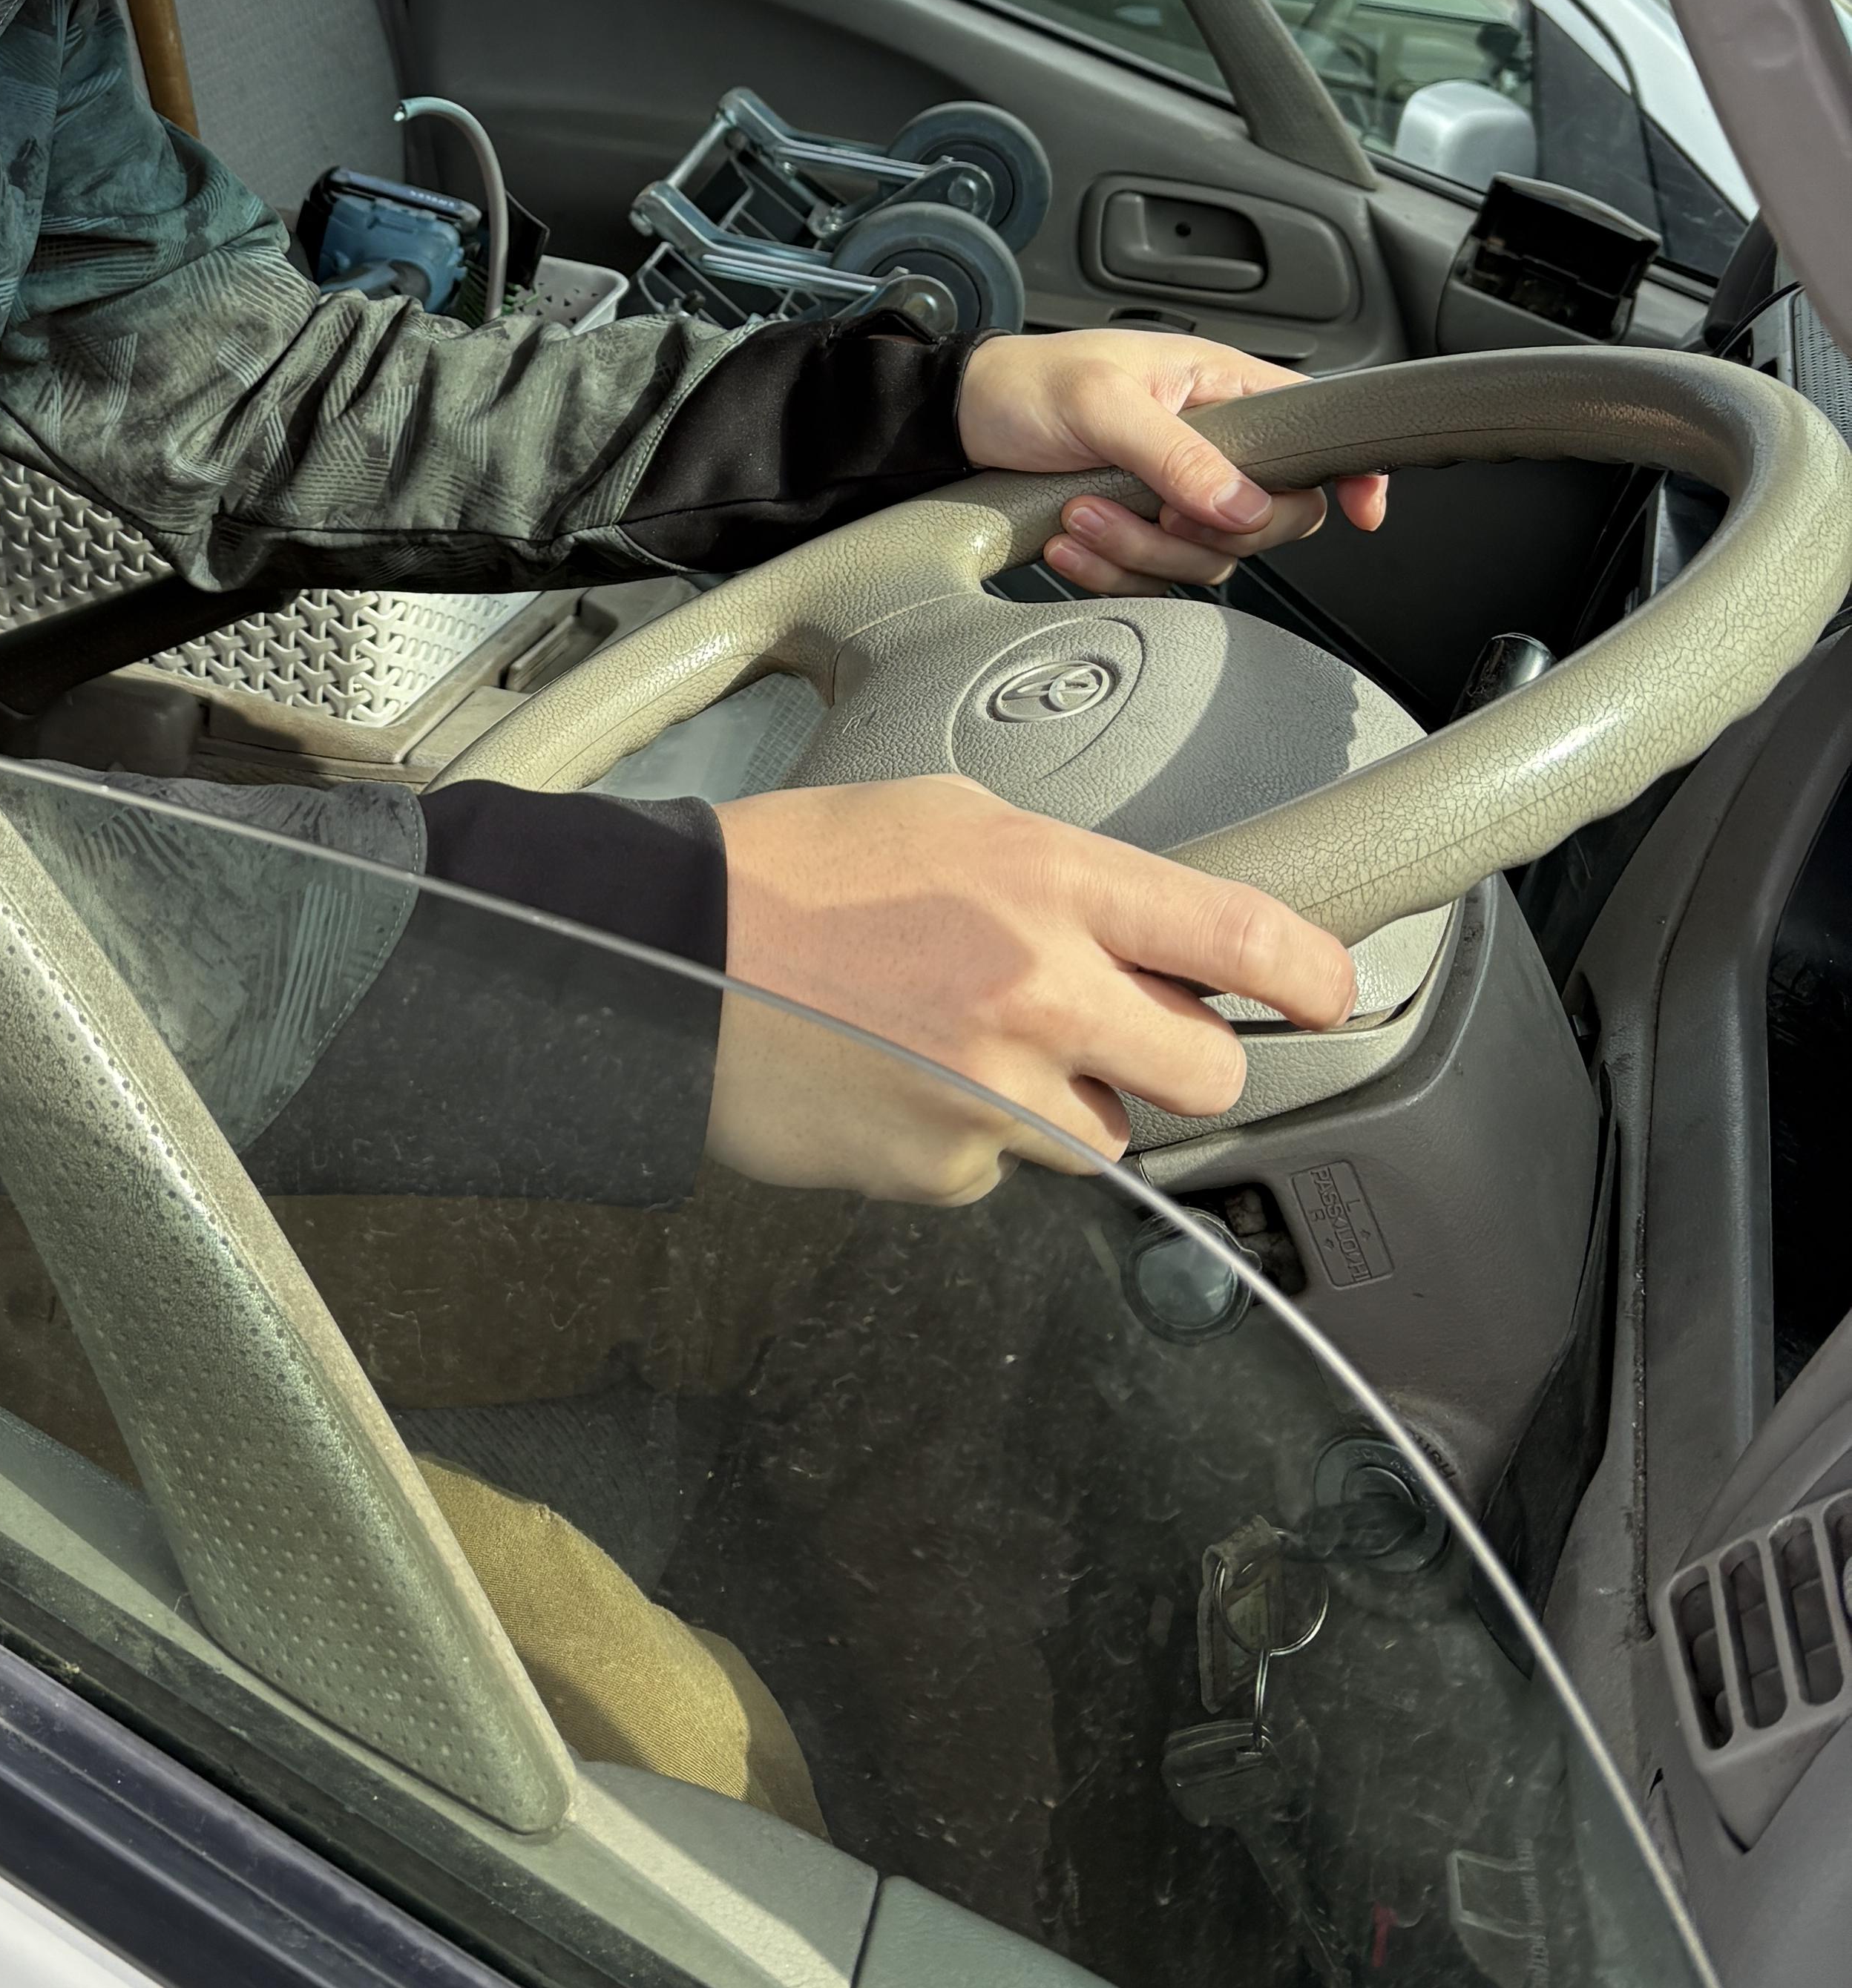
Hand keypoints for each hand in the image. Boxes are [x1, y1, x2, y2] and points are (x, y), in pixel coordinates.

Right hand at [705, 772, 1356, 1200]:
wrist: (659, 949)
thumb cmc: (792, 870)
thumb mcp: (947, 815)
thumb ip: (1059, 873)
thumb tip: (1138, 927)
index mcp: (1047, 882)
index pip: (1239, 935)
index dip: (1312, 974)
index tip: (1329, 992)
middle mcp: (1037, 991)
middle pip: (1206, 1074)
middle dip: (1181, 1060)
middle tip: (1126, 1035)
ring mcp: (992, 1095)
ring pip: (1103, 1136)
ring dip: (1059, 1102)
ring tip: (957, 1041)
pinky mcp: (942, 1171)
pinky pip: (1001, 1172)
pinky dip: (966, 1139)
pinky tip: (897, 1078)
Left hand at [958, 323, 1387, 593]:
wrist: (960, 420)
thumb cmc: (1028, 383)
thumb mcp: (1101, 402)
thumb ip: (1176, 452)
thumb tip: (1242, 504)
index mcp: (1221, 387)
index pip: (1315, 427)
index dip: (1350, 469)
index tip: (1364, 510)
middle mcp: (1213, 443)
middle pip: (1271, 517)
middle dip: (1203, 529)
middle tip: (1144, 505)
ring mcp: (1179, 492)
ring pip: (1210, 559)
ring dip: (1139, 551)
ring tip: (1081, 511)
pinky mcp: (1143, 530)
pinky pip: (1157, 580)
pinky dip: (1112, 572)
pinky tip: (1069, 539)